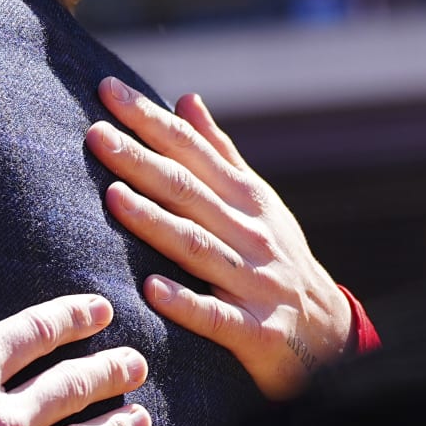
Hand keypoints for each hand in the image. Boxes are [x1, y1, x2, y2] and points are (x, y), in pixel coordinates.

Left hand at [85, 76, 353, 399]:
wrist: (329, 334)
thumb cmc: (279, 257)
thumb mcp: (258, 202)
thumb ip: (219, 153)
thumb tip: (185, 99)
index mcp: (246, 198)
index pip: (191, 150)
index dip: (151, 119)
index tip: (108, 91)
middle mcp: (249, 233)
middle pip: (188, 192)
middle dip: (141, 161)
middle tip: (96, 135)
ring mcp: (253, 281)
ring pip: (198, 248)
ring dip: (156, 223)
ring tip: (114, 198)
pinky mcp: (254, 329)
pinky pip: (215, 316)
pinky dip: (185, 302)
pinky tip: (151, 288)